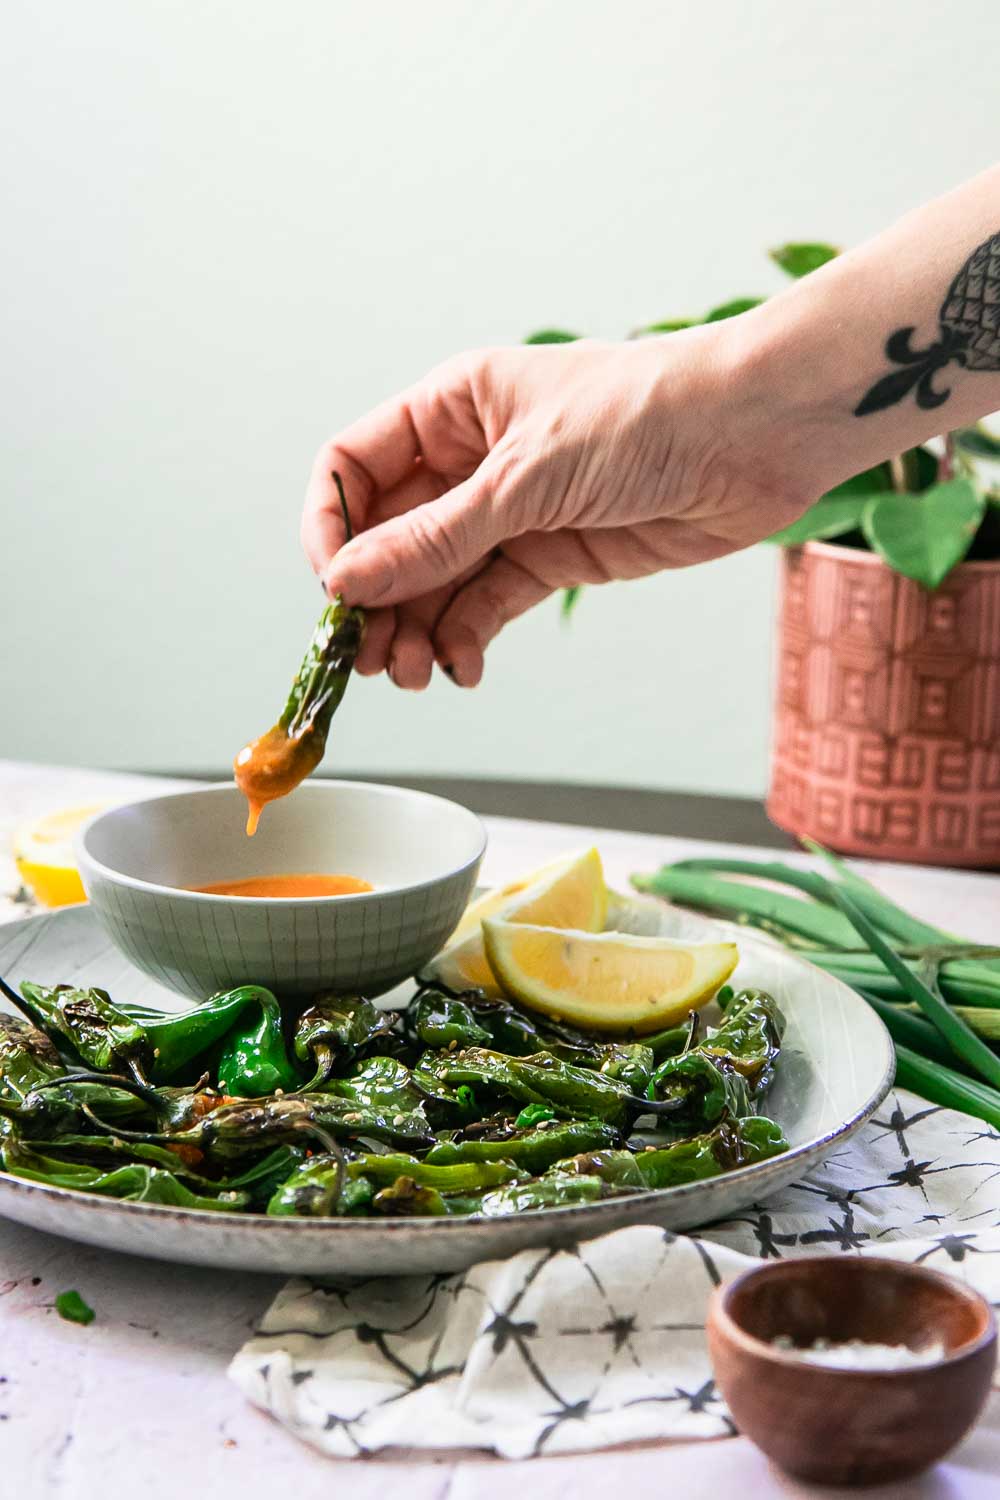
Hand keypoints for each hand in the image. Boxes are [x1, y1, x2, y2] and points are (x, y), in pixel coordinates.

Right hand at [301, 328, 809, 688]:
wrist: (756, 437)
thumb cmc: (646, 415)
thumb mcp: (526, 476)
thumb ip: (435, 538)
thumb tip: (347, 585)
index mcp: (450, 409)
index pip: (353, 469)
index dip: (332, 530)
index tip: (335, 592)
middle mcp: (471, 461)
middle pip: (389, 539)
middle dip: (376, 601)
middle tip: (374, 661)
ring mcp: (512, 513)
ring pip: (434, 582)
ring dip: (416, 632)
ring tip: (416, 676)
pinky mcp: (552, 557)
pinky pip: (486, 605)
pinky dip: (467, 640)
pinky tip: (463, 667)